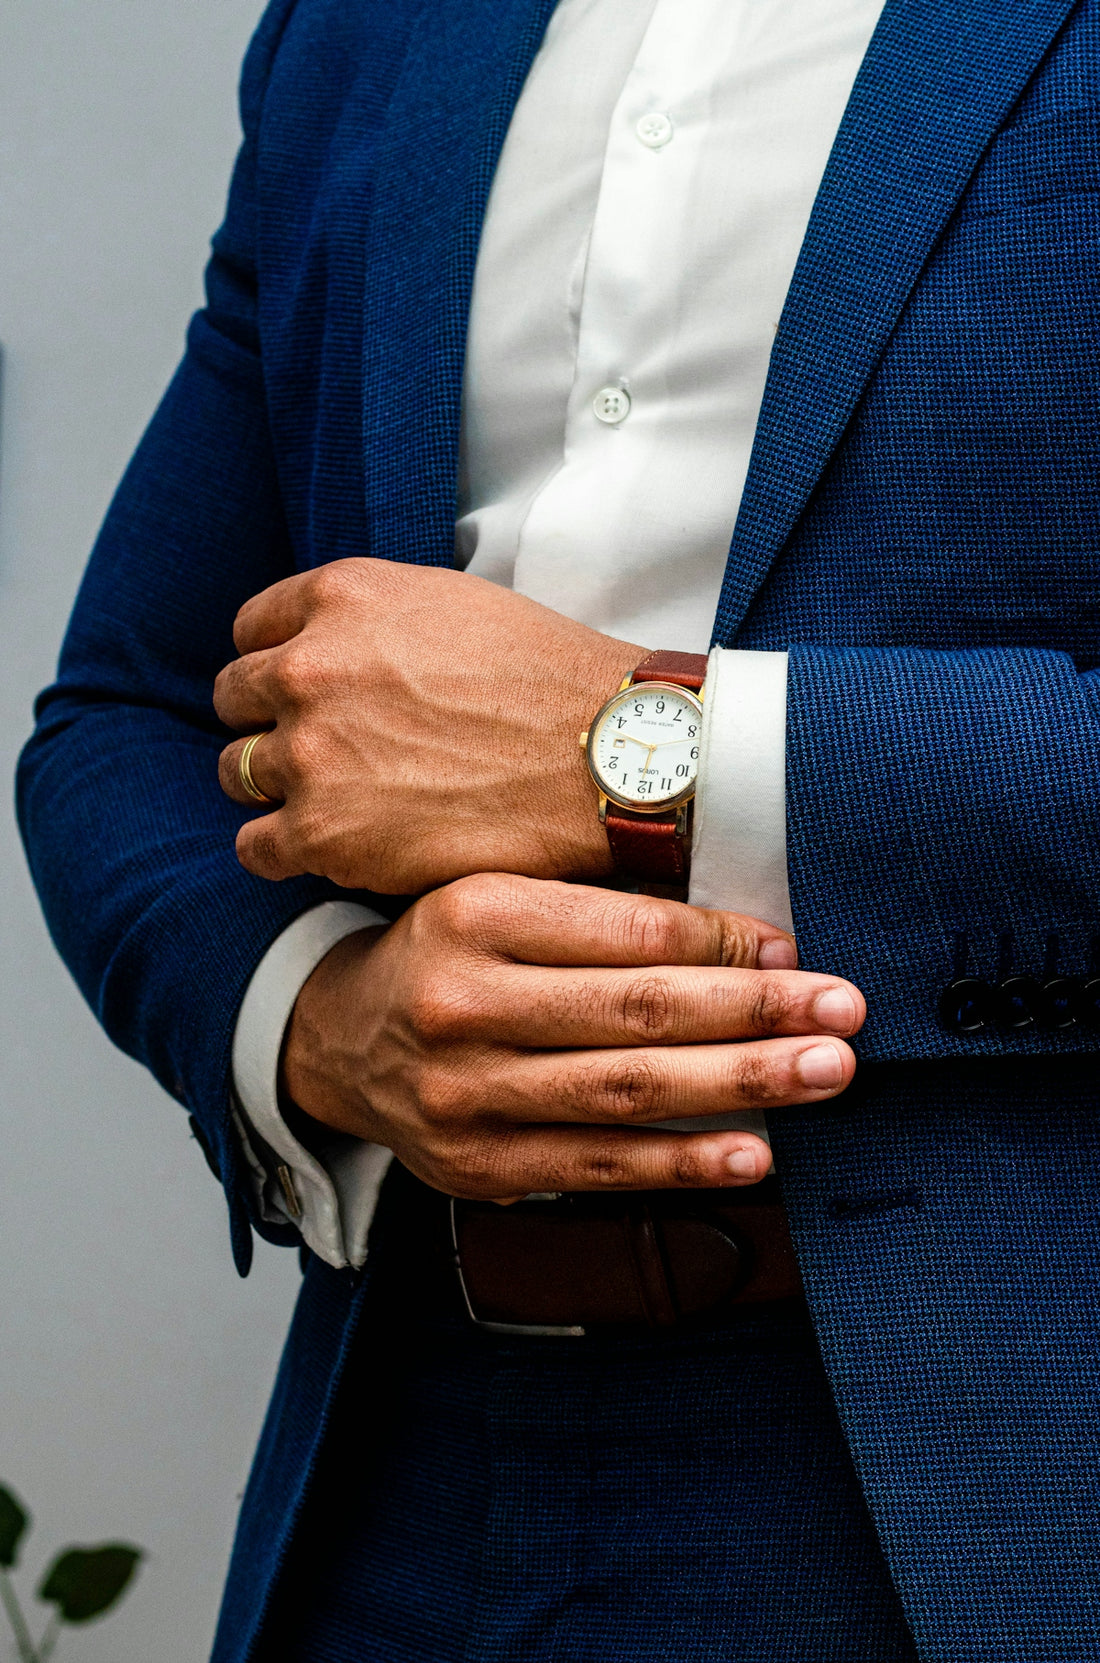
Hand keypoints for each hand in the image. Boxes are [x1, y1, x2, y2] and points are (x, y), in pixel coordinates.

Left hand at [214, 558, 640, 892]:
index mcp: (343, 596)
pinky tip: (327, 848)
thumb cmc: (549, 682)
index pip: (254, 630)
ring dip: (277, 787)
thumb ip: (372, 618)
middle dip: (272, 724)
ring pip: (237, 772)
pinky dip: (282, 849)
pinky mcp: (322, 832)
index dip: (280, 665)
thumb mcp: (452, 603)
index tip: (308, 696)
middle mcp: (310, 666)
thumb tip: (332, 644)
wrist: (606, 760)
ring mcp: (309, 752)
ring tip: (336, 803)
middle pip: (237, 698)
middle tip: (323, 753)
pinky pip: (255, 846)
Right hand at [281, 875, 864, 1198]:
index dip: (720, 943)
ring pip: (625, 1092)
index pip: (621, 931)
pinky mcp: (475, 1164)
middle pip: (634, 1012)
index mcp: (473, 915)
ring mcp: (464, 1094)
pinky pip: (596, 1164)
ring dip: (740, 1084)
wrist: (342, 1039)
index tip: (794, 949)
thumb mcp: (496, 898)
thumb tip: (743, 938)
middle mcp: (462, 1004)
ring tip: (826, 1073)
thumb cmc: (446, 953)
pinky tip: (754, 1151)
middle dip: (753, 1013)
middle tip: (844, 1009)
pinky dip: (681, 1162)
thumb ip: (595, 911)